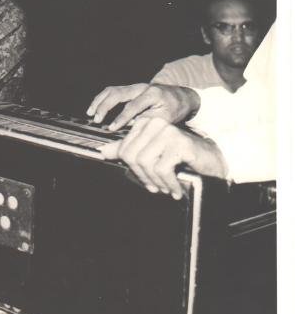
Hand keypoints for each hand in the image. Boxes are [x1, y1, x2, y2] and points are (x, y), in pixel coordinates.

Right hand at [88, 83, 200, 130]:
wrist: (181, 96)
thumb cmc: (175, 109)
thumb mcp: (167, 118)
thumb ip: (149, 122)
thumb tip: (132, 129)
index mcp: (153, 94)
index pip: (133, 106)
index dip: (121, 118)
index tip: (111, 128)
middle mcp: (142, 87)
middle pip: (118, 93)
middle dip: (105, 106)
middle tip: (97, 119)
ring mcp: (135, 87)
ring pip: (112, 90)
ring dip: (99, 101)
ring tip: (90, 113)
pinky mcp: (130, 89)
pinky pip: (112, 91)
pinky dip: (102, 99)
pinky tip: (95, 108)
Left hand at [99, 116, 227, 198]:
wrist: (212, 160)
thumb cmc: (180, 158)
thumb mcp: (151, 155)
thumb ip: (127, 151)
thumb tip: (102, 152)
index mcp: (144, 124)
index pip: (124, 150)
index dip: (134, 170)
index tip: (147, 180)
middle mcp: (154, 123)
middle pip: (133, 157)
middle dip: (144, 177)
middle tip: (156, 188)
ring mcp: (167, 131)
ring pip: (146, 163)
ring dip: (156, 182)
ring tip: (167, 188)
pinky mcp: (179, 143)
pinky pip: (162, 169)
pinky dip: (168, 184)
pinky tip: (176, 190)